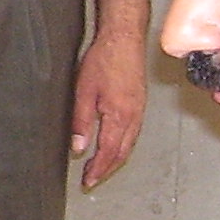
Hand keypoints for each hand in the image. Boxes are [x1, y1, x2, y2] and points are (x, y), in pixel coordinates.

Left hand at [69, 27, 146, 189]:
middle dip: (106, 169)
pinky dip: (123, 146)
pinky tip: (115, 146)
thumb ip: (81, 122)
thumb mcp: (84, 91)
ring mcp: (140, 111)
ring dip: (115, 159)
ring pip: (129, 144)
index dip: (97, 169)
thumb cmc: (104, 60)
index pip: (108, 152)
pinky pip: (134, 133)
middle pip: (122, 153)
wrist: (125, 38)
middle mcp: (134, 117)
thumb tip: (78, 148)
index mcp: (119, 116)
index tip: (87, 181)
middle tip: (91, 180)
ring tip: (100, 168)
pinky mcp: (140, 104)